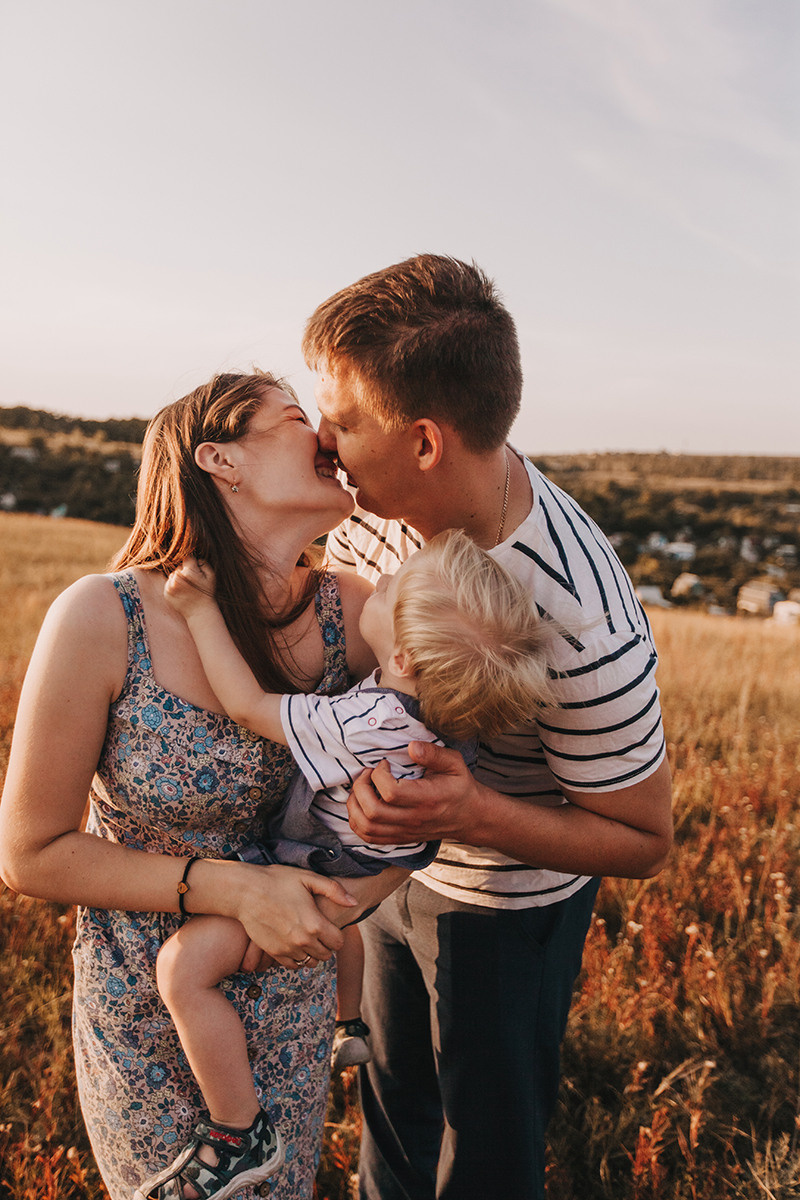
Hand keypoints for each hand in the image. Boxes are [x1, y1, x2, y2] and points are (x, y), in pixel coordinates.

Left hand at [164, 556, 215, 617]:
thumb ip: (203, 563)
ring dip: (179, 579)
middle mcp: (177, 578)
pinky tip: (182, 593)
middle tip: (192, 582)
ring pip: (173, 575)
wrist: (200, 612)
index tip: (196, 571)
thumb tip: (195, 559)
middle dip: (185, 572)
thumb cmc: (207, 593)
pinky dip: (174, 586)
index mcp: (188, 572)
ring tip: (187, 588)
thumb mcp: (211, 576)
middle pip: (179, 567)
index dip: (192, 564)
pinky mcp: (166, 593)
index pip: (187, 558)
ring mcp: (170, 586)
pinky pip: (169, 584)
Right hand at [236, 863, 356, 970]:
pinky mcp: (273, 952)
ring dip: (312, 953)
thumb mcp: (308, 878)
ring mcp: (287, 949)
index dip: (337, 935)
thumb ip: (334, 890)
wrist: (245, 891)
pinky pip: (292, 965)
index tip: (330, 927)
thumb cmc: (277, 880)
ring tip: (307, 937)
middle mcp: (303, 941)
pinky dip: (297, 958)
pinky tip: (294, 944)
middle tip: (319, 931)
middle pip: (326, 954)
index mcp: (315, 924)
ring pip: (310, 962)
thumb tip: (354, 902)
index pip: (338, 943)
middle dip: (326, 945)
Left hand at [347, 741, 482, 844]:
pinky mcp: (399, 838)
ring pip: (366, 827)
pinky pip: (368, 837)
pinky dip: (357, 821)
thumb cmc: (460, 786)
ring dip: (355, 805)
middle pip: (373, 812)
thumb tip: (411, 747)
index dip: (379, 775)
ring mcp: (405, 832)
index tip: (383, 763)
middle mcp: (414, 819)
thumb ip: (434, 753)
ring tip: (362, 788)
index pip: (391, 793)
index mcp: (428, 800)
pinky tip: (362, 804)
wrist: (469, 816)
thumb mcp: (455, 763)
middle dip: (361, 788)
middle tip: (367, 774)